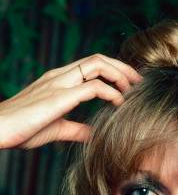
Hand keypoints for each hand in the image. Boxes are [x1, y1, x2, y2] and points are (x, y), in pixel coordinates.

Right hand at [0, 54, 140, 148]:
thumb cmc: (22, 129)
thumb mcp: (56, 129)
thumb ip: (76, 129)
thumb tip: (93, 135)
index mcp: (58, 81)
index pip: (91, 65)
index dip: (114, 71)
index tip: (130, 85)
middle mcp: (60, 76)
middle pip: (98, 59)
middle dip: (122, 67)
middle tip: (139, 82)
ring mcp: (59, 83)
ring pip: (97, 64)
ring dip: (120, 74)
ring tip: (133, 89)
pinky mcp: (59, 97)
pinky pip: (92, 86)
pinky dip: (111, 92)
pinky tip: (119, 103)